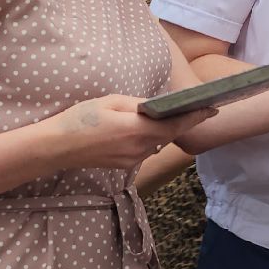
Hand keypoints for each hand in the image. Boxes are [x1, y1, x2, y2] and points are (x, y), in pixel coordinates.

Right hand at [44, 95, 216, 170]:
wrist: (56, 148)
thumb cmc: (81, 119)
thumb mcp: (111, 102)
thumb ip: (138, 105)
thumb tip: (157, 106)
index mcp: (138, 130)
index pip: (176, 124)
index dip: (196, 117)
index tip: (212, 109)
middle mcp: (140, 149)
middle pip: (169, 134)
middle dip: (182, 122)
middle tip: (195, 108)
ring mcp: (132, 160)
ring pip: (157, 143)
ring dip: (164, 130)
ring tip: (169, 115)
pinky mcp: (125, 166)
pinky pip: (144, 150)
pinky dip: (149, 138)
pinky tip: (144, 129)